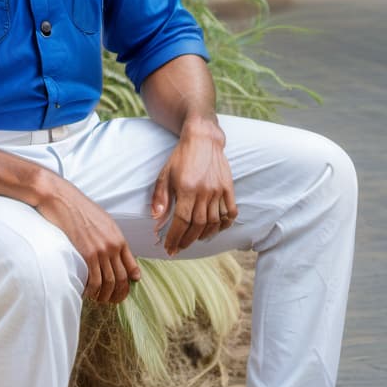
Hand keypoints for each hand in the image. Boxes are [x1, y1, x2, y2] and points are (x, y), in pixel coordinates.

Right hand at [35, 178, 140, 303]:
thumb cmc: (79, 208)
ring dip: (105, 295)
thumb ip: (111, 236)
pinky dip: (93, 291)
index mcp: (119, 237)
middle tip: (112, 301)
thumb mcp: (102, 220)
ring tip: (98, 299)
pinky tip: (87, 293)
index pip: (131, 266)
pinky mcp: (88, 253)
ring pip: (110, 282)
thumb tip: (115, 249)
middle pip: (122, 278)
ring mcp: (102, 250)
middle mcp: (114, 245)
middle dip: (119, 294)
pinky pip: (95, 280)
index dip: (130, 282)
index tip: (126, 290)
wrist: (62, 199)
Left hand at [151, 119, 236, 255]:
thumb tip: (156, 219)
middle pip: (198, 225)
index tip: (170, 248)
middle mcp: (205, 191)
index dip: (175, 237)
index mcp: (187, 188)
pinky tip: (215, 230)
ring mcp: (219, 190)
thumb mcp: (165, 174)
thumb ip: (160, 197)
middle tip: (179, 248)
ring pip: (214, 221)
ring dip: (203, 235)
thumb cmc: (181, 157)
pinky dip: (225, 224)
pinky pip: (230, 212)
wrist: (203, 139)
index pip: (181, 221)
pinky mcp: (229, 188)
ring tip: (194, 240)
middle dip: (187, 240)